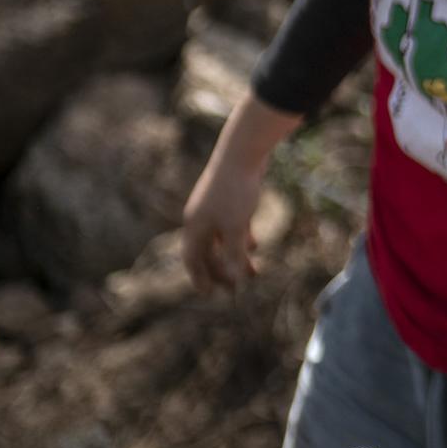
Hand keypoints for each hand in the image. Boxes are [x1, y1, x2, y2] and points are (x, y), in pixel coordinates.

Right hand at [182, 155, 262, 292]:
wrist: (242, 152)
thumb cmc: (235, 191)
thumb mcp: (236, 227)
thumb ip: (234, 253)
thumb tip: (234, 279)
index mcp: (195, 226)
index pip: (192, 259)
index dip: (199, 278)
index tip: (208, 294)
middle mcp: (200, 218)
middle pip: (208, 252)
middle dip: (220, 271)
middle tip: (235, 289)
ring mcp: (215, 208)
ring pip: (222, 239)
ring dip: (235, 256)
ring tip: (253, 272)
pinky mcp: (230, 199)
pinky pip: (232, 226)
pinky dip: (241, 238)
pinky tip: (254, 245)